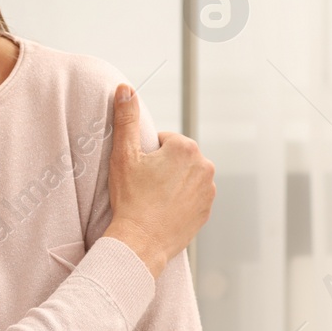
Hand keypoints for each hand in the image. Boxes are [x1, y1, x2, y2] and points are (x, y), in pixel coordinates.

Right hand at [101, 83, 214, 278]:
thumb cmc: (130, 199)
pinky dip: (180, 200)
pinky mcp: (207, 210)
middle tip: (144, 187)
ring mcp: (208, 190)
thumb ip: (126, 118)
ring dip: (172, 183)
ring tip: (153, 200)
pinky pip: (192, 197)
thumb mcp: (123, 155)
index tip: (139, 173)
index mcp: (186, 148)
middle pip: (177, 158)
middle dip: (162, 168)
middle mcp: (204, 165)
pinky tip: (164, 211)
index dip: (147, 156)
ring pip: (185, 177)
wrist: (141, 242)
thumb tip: (125, 88)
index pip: (163, 141)